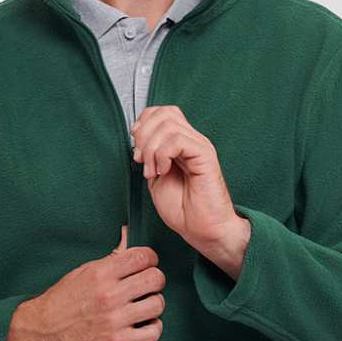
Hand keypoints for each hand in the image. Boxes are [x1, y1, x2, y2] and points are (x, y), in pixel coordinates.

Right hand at [0, 225, 164, 340]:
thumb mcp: (85, 270)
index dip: (150, 259)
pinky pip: (153, 333)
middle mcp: (109, 295)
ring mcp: (114, 320)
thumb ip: (113, 255)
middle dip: (155, 280)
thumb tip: (129, 231)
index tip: (146, 265)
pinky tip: (143, 324)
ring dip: (154, 304)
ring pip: (157, 305)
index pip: (143, 256)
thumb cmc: (64, 298)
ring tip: (143, 305)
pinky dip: (152, 328)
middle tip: (147, 285)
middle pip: (156, 279)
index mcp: (101, 273)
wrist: (43, 330)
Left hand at [130, 105, 242, 249]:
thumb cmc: (183, 209)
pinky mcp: (205, 155)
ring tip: (153, 172)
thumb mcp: (155, 176)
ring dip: (151, 149)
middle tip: (141, 161)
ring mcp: (199, 146)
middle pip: (164, 113)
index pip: (162, 112)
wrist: (201, 228)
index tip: (135, 147)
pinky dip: (162, 155)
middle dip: (143, 135)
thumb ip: (149, 155)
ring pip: (168, 125)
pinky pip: (177, 140)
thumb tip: (137, 138)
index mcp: (180, 143)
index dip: (144, 123)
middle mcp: (191, 140)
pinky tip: (164, 171)